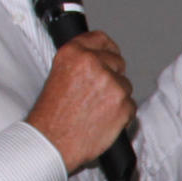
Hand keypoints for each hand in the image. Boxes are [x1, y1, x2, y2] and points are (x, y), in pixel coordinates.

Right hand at [25, 30, 135, 172]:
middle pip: (117, 62)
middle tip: (97, 93)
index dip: (107, 48)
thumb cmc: (51, 116)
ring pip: (125, 85)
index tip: (110, 54)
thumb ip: (79, 62)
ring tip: (95, 110)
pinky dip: (121, 114)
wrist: (52, 142)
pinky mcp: (124, 104)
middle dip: (112, 76)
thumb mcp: (57, 74)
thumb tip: (100, 58)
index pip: (101, 39)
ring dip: (116, 97)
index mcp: (74, 53)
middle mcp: (94, 63)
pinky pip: (131, 105)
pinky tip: (103, 120)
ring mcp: (111, 83)